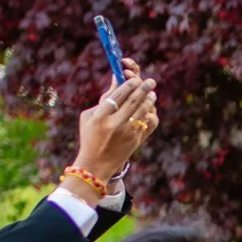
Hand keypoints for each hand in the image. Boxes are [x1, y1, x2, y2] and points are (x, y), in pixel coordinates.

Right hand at [72, 59, 158, 184]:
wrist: (96, 164)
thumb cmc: (90, 135)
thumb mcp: (89, 116)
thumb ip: (104, 98)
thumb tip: (118, 78)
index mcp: (101, 116)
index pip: (118, 95)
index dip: (128, 84)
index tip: (134, 78)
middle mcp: (115, 124)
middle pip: (133, 101)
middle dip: (144, 88)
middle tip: (151, 81)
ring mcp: (128, 133)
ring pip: (143, 111)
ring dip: (149, 99)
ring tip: (151, 93)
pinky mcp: (136, 140)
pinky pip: (148, 123)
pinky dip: (150, 114)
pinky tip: (150, 109)